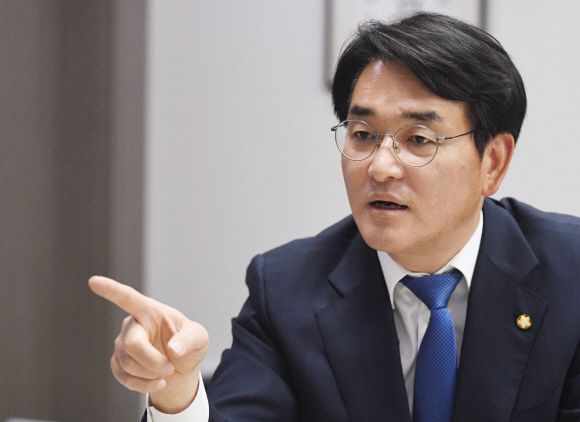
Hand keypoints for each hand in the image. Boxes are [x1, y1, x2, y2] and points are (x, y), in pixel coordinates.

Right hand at [88, 275, 208, 413]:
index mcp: (151, 311)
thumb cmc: (189, 346)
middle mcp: (133, 324)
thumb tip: (173, 349)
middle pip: (131, 344)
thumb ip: (189, 340)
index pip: (128, 298)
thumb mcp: (199, 338)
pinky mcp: (118, 362)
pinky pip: (123, 376)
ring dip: (150, 374)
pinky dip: (142, 384)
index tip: (93, 281)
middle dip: (152, 361)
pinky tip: (157, 383)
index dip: (111, 290)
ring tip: (166, 373)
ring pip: (127, 363)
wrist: (180, 370)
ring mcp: (122, 343)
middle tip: (170, 368)